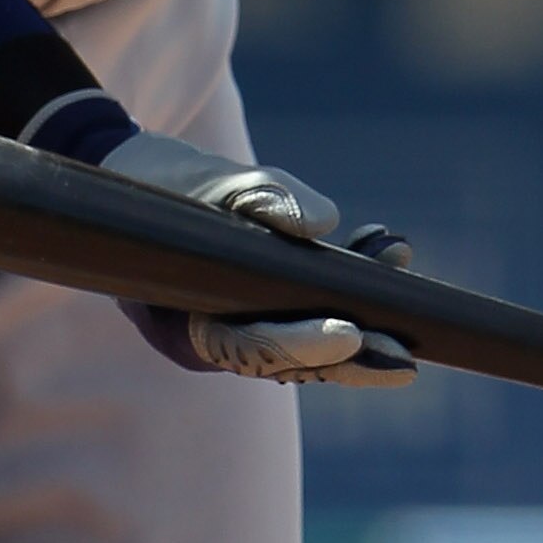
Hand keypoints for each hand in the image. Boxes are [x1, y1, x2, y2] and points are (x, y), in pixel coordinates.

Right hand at [99, 127, 415, 388]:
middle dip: (349, 362)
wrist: (134, 182)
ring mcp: (237, 327)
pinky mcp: (260, 309)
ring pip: (304, 343)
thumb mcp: (204, 180)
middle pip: (286, 362)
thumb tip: (320, 224)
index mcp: (180, 326)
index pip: (246, 347)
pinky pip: (309, 313)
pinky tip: (389, 253)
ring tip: (408, 297)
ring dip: (361, 324)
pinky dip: (349, 286)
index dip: (301, 344)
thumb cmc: (163, 186)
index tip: (350, 334)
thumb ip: (260, 198)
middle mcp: (211, 340)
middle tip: (404, 361)